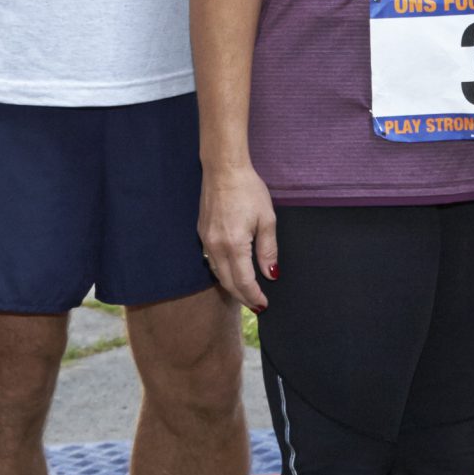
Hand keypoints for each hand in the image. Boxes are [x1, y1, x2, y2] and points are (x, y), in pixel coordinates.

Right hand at [199, 162, 279, 309]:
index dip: (254, 296)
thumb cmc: (248, 190)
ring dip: (232, 286)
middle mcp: (216, 247)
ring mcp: (206, 241)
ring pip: (217, 274)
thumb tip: (271, 274)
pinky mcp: (202, 233)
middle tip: (256, 304)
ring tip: (246, 293)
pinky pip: (211, 261)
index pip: (244, 281)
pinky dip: (222, 272)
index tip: (264, 304)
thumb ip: (268, 250)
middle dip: (243, 297)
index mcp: (234, 244)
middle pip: (228, 283)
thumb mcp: (267, 219)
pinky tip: (232, 272)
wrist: (223, 170)